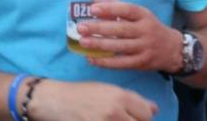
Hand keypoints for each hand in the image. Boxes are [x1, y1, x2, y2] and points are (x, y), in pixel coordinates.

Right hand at [27, 79, 157, 120]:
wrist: (52, 100)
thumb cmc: (78, 93)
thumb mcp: (104, 90)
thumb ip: (131, 99)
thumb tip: (154, 108)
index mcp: (119, 96)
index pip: (147, 114)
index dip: (141, 116)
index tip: (132, 116)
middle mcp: (115, 111)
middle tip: (117, 117)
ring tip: (108, 119)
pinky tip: (98, 120)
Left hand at [78, 0, 183, 72]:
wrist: (173, 49)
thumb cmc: (147, 27)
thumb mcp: (137, 13)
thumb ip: (114, 3)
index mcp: (144, 15)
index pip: (127, 10)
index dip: (110, 9)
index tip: (92, 9)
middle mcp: (146, 31)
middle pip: (121, 30)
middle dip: (99, 29)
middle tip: (81, 27)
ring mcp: (145, 48)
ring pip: (120, 47)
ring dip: (100, 45)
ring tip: (83, 42)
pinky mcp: (142, 63)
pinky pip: (122, 63)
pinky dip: (106, 62)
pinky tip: (91, 58)